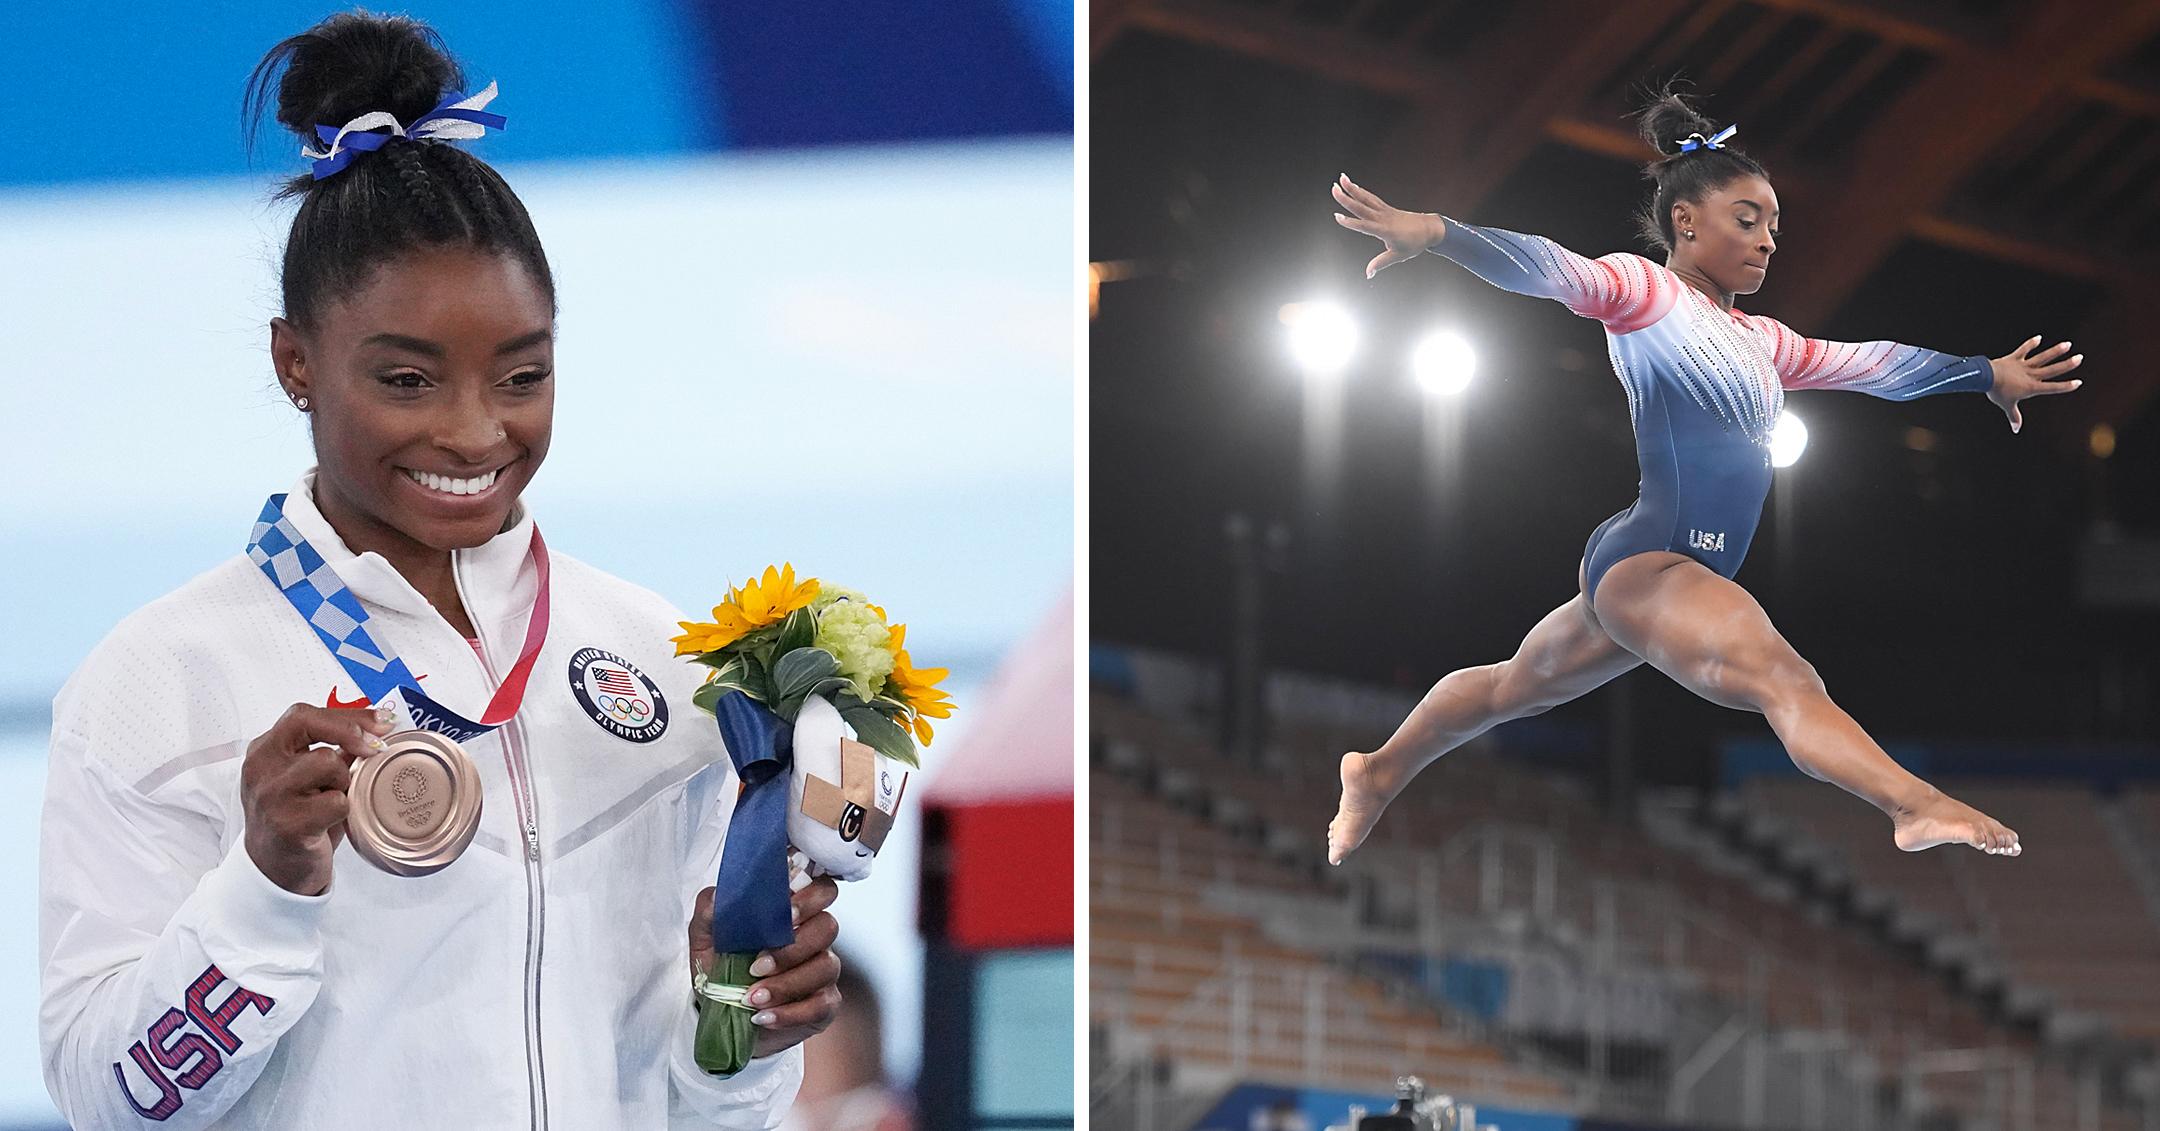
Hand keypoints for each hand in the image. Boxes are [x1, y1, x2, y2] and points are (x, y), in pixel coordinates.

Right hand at [241, 704, 389, 894]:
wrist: (273, 871)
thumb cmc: (297, 819)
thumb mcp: (307, 780)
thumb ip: (332, 752)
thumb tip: (377, 728)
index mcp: (264, 751)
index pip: (302, 714)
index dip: (347, 715)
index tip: (381, 722)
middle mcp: (260, 767)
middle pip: (311, 726)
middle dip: (351, 734)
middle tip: (375, 749)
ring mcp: (271, 795)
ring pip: (327, 761)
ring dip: (343, 779)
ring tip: (333, 797)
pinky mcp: (287, 823)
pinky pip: (336, 802)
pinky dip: (344, 810)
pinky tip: (330, 821)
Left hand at [688, 874, 841, 1058]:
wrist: (723, 1018)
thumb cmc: (722, 972)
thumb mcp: (706, 942)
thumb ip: (710, 914)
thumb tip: (718, 897)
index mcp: (791, 914)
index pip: (821, 889)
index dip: (811, 897)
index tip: (785, 913)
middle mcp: (813, 937)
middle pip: (828, 926)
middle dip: (793, 947)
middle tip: (757, 965)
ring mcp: (822, 970)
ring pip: (825, 966)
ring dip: (786, 984)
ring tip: (751, 998)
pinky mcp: (824, 1004)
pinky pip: (821, 1005)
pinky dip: (790, 1013)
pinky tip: (764, 1017)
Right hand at [1331, 173, 1444, 278]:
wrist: (1429, 229)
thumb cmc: (1415, 243)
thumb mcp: (1398, 256)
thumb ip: (1381, 263)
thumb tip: (1368, 274)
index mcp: (1386, 230)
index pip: (1365, 226)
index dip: (1350, 222)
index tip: (1337, 216)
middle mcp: (1384, 218)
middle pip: (1362, 207)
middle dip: (1347, 198)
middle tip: (1334, 189)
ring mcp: (1385, 211)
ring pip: (1366, 198)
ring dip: (1353, 188)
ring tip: (1341, 178)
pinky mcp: (1387, 208)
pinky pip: (1371, 199)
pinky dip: (1361, 192)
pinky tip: (1353, 186)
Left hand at [1987, 335, 2083, 433]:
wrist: (1986, 377)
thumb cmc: (1997, 392)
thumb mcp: (2007, 405)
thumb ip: (2013, 416)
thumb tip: (2016, 429)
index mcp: (2031, 387)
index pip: (2052, 388)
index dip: (2065, 386)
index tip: (2078, 382)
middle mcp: (2030, 375)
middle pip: (2051, 370)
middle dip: (2067, 365)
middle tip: (2080, 358)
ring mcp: (2023, 365)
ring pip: (2042, 358)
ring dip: (2055, 351)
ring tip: (2067, 344)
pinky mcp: (2014, 358)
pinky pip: (2024, 350)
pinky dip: (2030, 344)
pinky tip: (2039, 338)